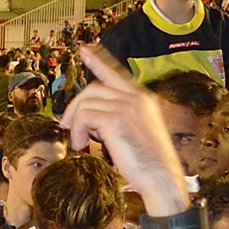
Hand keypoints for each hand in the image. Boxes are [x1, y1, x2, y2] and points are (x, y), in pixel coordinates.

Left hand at [61, 45, 191, 212]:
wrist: (162, 177)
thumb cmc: (149, 163)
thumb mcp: (136, 133)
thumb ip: (119, 119)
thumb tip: (92, 119)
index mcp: (142, 98)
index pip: (115, 74)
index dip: (97, 61)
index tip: (84, 51)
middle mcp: (136, 97)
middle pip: (93, 88)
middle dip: (75, 106)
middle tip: (66, 125)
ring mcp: (127, 106)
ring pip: (86, 102)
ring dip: (75, 123)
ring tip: (78, 141)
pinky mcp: (116, 119)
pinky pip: (84, 117)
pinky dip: (77, 131)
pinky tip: (81, 145)